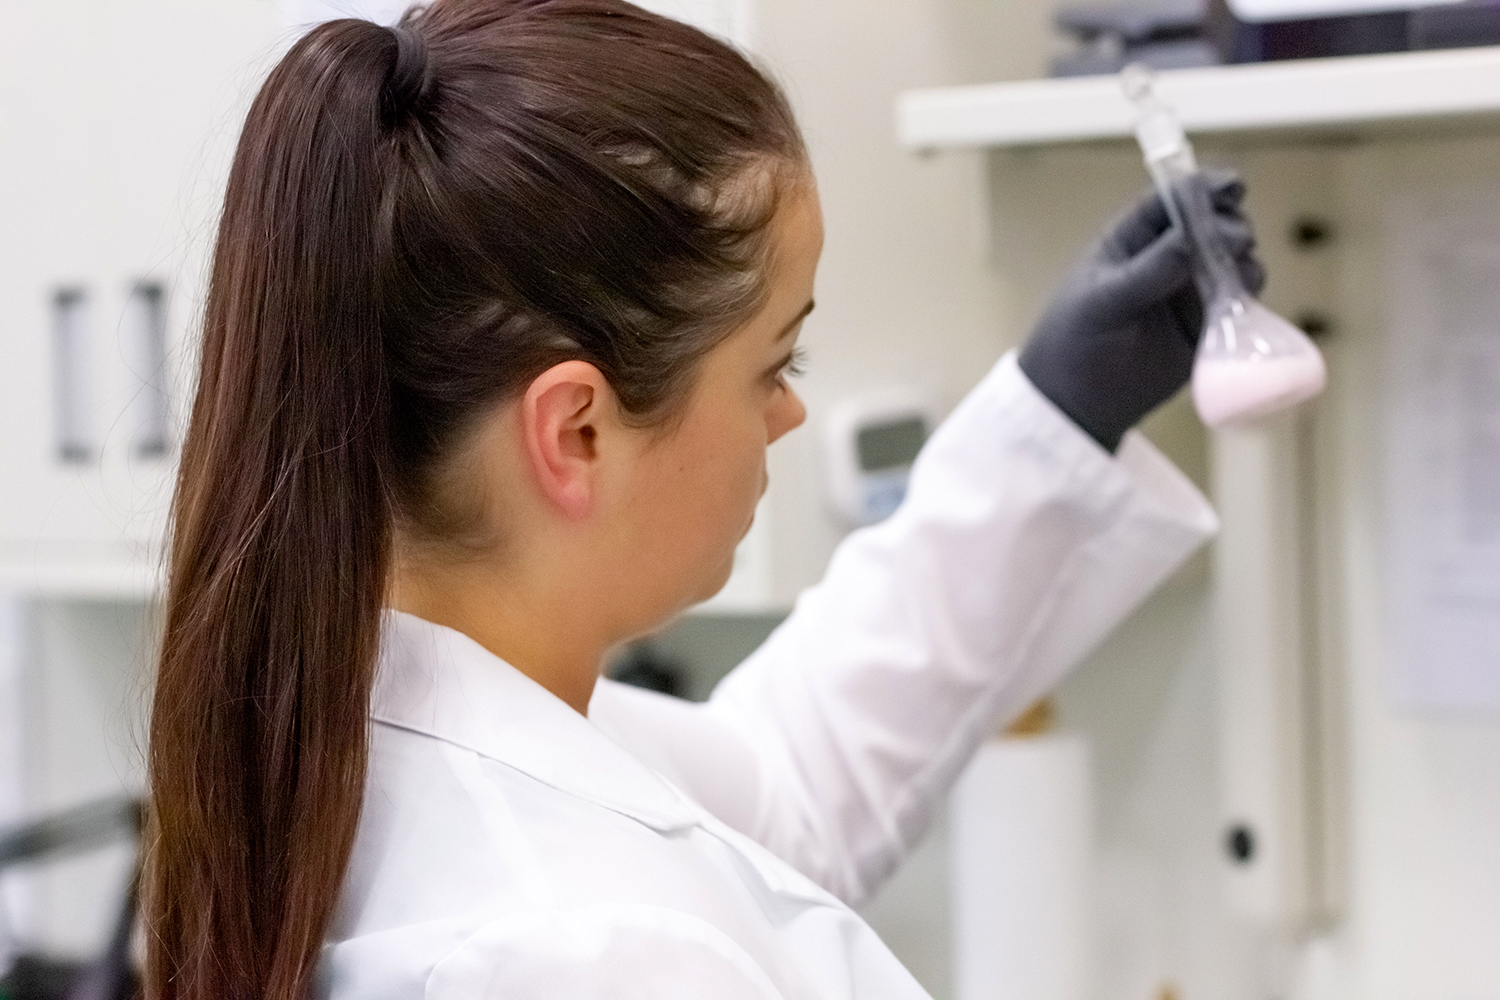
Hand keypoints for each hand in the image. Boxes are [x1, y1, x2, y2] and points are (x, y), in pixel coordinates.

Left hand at [1018, 171, 1265, 451]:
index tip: (1232, 188)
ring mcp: (1191, 290)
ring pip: (1235, 261)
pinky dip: (1247, 300)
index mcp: (1134, 237)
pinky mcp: (1207, 325)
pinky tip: (1241, 306)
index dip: (1205, 188)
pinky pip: (1239, 304)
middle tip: (1235, 242)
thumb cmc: (1074, 342)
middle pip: (1216, 224)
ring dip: (1244, 263)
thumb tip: (1190, 241)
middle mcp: (1169, 256)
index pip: (1175, 198)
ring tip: (1237, 277)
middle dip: (1231, 227)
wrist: (1077, 403)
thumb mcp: (1101, 303)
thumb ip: (1145, 273)